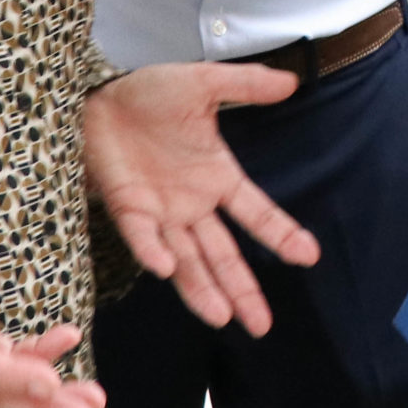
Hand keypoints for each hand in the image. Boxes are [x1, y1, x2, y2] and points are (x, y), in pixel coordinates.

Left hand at [81, 64, 320, 334]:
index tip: (309, 257)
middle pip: (223, 255)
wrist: (97, 94)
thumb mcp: (203, 83)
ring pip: (187, 261)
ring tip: (222, 318)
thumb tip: (292, 82)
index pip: (256, 213)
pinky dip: (154, 252)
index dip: (281, 234)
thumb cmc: (149, 92)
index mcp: (217, 177)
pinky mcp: (127, 208)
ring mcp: (160, 212)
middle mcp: (192, 204)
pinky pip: (142, 236)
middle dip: (242, 290)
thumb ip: (246, 85)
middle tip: (262, 325)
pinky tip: (167, 268)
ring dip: (203, 289)